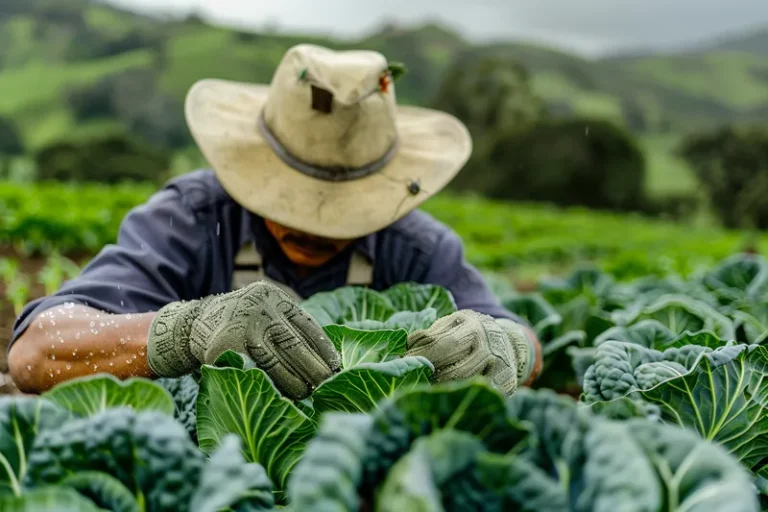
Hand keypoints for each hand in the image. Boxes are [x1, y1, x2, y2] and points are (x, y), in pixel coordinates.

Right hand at [147, 281, 340, 399]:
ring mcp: (239, 327)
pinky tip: (283, 397)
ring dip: (294, 381)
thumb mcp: (263, 312)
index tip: (336, 367)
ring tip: (307, 395)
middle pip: (293, 343)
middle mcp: (257, 307)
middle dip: (313, 368)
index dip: (324, 348)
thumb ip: (287, 326)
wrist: (190, 326)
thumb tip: (326, 360)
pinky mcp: (223, 349)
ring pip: (274, 361)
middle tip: (327, 386)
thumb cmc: (240, 325)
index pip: (306, 324)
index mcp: (272, 297)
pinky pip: (252, 372)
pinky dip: (270, 387)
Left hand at [405, 310, 534, 395]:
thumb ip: (430, 333)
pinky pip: (478, 397)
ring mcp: (500, 368)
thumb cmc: (469, 332)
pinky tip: (448, 397)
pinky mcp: (507, 385)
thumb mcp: (452, 324)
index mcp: (473, 328)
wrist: (508, 340)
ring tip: (427, 389)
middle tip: (412, 381)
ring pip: (465, 387)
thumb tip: (406, 346)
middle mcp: (489, 349)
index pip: (443, 344)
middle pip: (454, 371)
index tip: (403, 361)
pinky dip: (460, 397)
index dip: (421, 355)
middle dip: (430, 378)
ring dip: (442, 390)